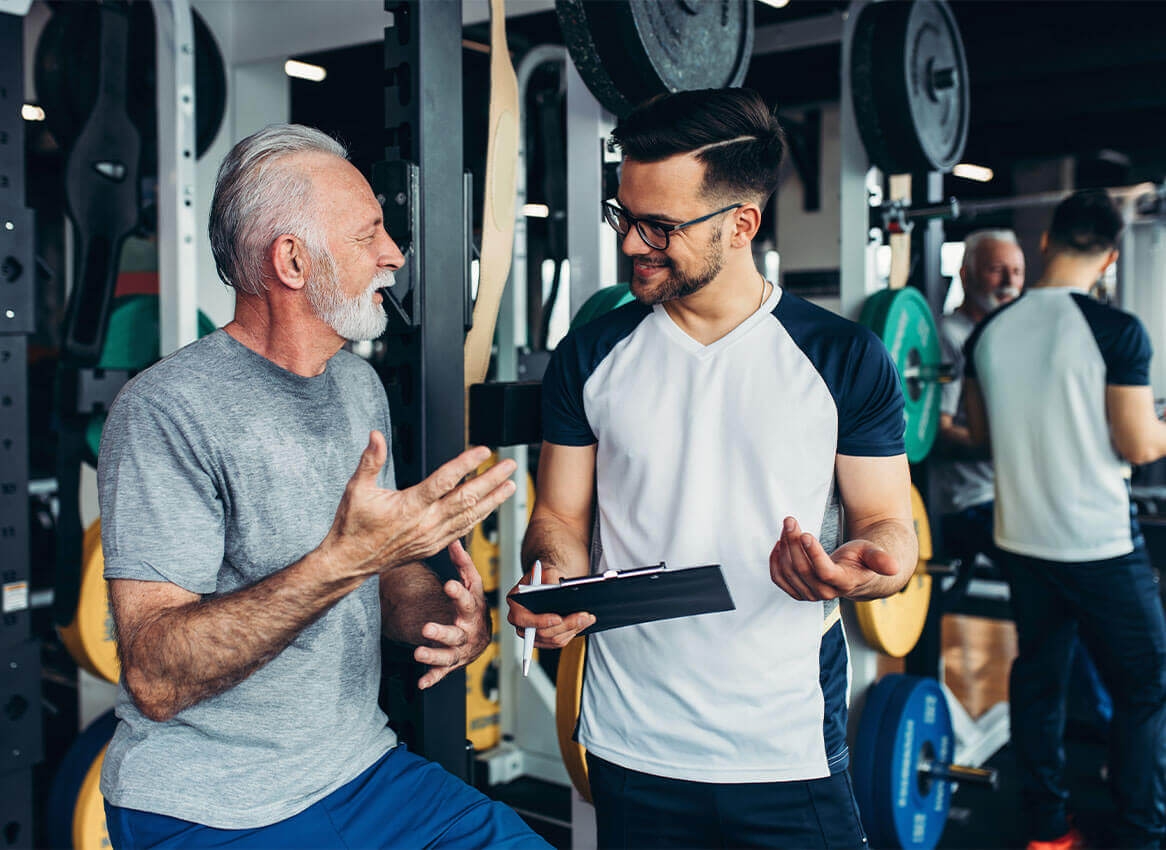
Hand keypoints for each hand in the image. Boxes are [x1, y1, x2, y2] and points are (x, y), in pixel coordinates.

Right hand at [323, 432, 516, 578]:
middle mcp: (426, 523)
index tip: (484, 451)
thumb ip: (370, 460)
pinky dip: (478, 517)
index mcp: (409, 506)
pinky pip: (463, 530)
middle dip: (492, 480)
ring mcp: (432, 537)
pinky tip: (489, 508)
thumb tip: (376, 435)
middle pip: (467, 498)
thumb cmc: (352, 526)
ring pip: (470, 517)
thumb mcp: (357, 489)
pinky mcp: (433, 547)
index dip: (466, 464)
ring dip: (493, 500)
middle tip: (509, 465)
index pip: (444, 480)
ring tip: (510, 485)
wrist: (350, 562)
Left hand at [414, 540, 490, 688]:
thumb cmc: (473, 606)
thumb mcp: (472, 585)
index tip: (449, 585)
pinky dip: (432, 678)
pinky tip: (421, 683)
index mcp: (472, 611)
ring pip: (447, 655)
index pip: (467, 600)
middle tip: (427, 629)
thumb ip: (462, 564)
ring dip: (432, 655)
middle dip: (441, 632)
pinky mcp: (451, 664)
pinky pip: (441, 673)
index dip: (459, 593)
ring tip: (418, 653)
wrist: (480, 636)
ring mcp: (459, 650)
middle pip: (456, 633)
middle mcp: (467, 632)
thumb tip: (453, 540)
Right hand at [506, 563, 595, 648]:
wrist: (549, 582)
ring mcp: (531, 632)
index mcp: (515, 602)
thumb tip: (559, 590)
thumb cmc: (546, 576)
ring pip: (552, 639)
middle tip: (582, 617)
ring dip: (572, 629)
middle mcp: (520, 621)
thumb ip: (550, 578)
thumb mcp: (547, 571)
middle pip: (541, 632)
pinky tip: (581, 623)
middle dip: (565, 625)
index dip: (539, 621)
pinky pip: (557, 641)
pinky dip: (571, 632)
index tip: (558, 618)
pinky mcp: (543, 639)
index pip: (522, 618)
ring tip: (587, 618)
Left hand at [769, 516, 899, 600]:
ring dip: (784, 547)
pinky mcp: (799, 591)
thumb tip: (894, 566)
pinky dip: (775, 562)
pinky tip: (778, 544)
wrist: (857, 575)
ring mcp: (810, 594)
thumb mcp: (874, 554)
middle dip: (793, 542)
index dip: (813, 553)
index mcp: (845, 582)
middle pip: (802, 569)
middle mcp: (826, 592)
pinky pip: (780, 579)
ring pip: (789, 572)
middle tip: (790, 520)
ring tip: (787, 526)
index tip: (805, 534)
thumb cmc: (864, 559)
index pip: (824, 572)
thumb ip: (881, 559)